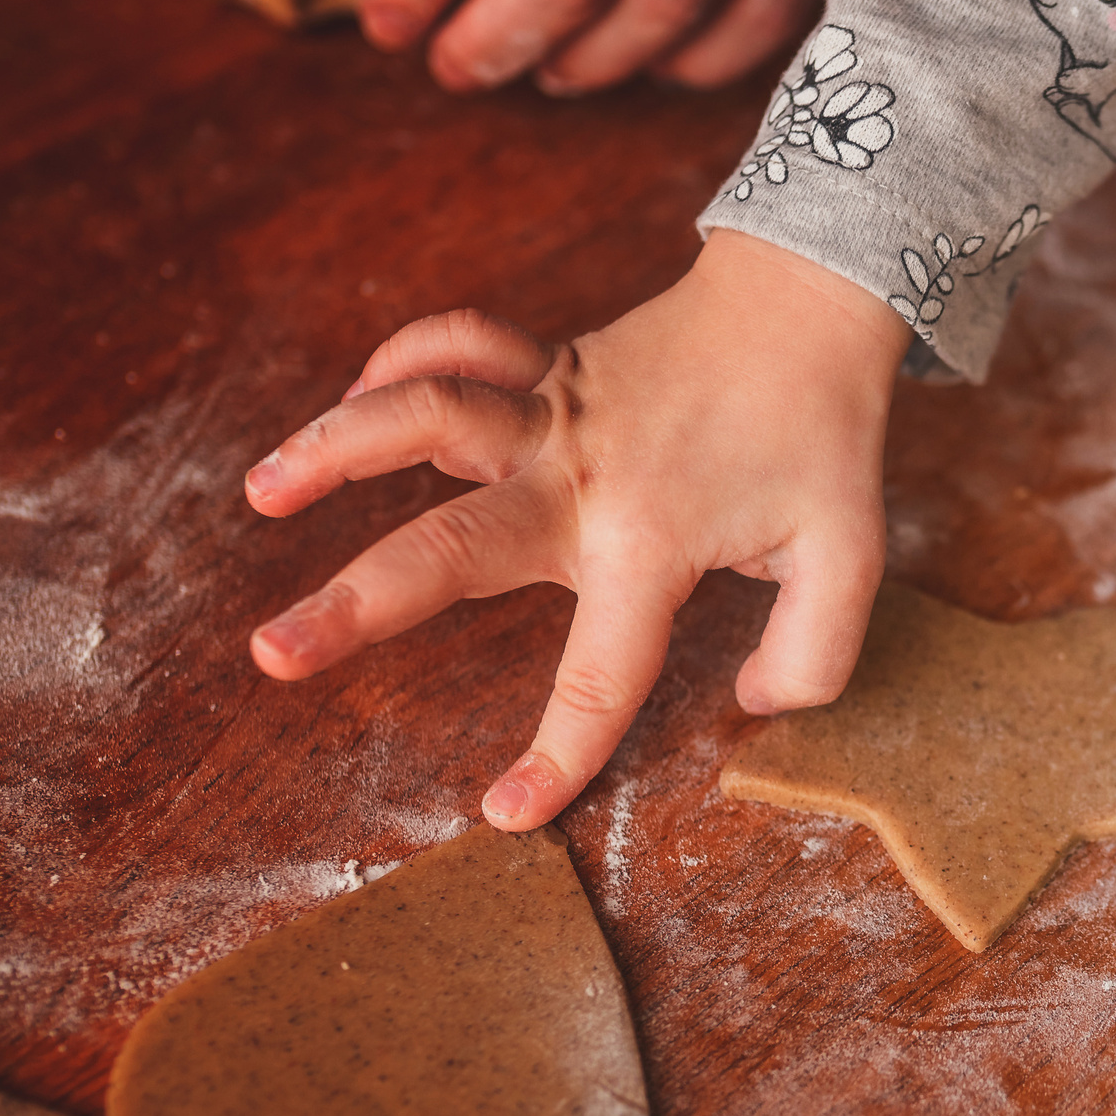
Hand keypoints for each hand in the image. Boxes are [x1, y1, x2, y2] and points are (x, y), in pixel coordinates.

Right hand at [244, 231, 912, 829]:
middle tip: (274, 652)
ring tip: (263, 489)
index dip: (556, 753)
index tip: (504, 814)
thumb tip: (754, 702)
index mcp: (651, 544)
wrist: (808, 301)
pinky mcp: (547, 368)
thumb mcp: (852, 557)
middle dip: (358, 604)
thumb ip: (814, 651)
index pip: (600, 675)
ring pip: (427, 418)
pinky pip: (459, 348)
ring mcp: (555, 415)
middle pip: (453, 548)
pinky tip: (355, 396)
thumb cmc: (826, 436)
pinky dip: (401, 361)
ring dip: (338, 447)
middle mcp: (583, 480)